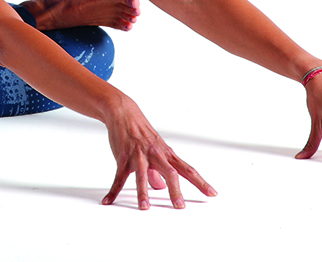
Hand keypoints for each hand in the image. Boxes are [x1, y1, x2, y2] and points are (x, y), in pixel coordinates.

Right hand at [101, 95, 217, 208]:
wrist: (123, 113)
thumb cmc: (141, 132)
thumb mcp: (155, 149)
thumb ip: (159, 171)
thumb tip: (160, 188)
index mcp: (166, 153)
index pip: (187, 169)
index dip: (200, 182)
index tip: (212, 193)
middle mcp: (155, 154)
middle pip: (169, 173)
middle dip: (175, 190)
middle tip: (180, 206)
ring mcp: (138, 156)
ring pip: (142, 175)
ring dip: (143, 192)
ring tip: (144, 208)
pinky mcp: (122, 157)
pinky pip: (118, 177)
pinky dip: (114, 190)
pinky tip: (109, 201)